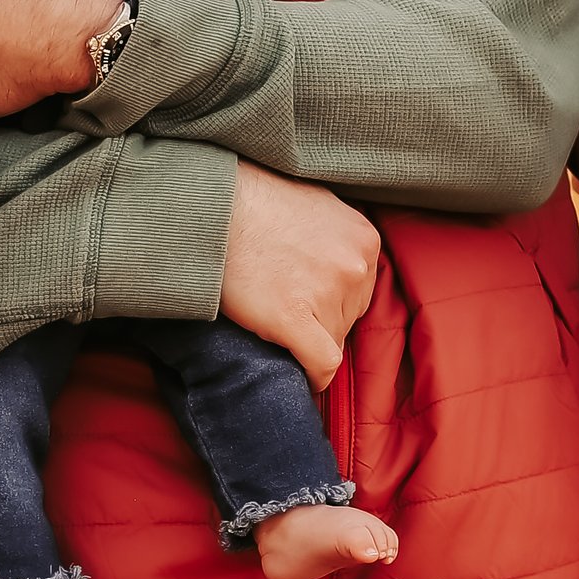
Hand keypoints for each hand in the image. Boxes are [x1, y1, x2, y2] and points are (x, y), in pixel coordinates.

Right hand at [219, 161, 381, 390]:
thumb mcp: (316, 208)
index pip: (360, 291)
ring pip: (332, 341)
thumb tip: (335, 267)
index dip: (332, 301)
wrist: (214, 206)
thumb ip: (336, 239)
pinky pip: (321, 365)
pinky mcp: (294, 318)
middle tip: (283, 305)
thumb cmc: (255, 202)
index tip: (307, 301)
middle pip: (347, 318)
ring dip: (306, 339)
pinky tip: (301, 377)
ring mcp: (328, 292)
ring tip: (272, 317)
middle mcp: (356, 266)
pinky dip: (313, 377)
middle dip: (320, 319)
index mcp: (364, 240)